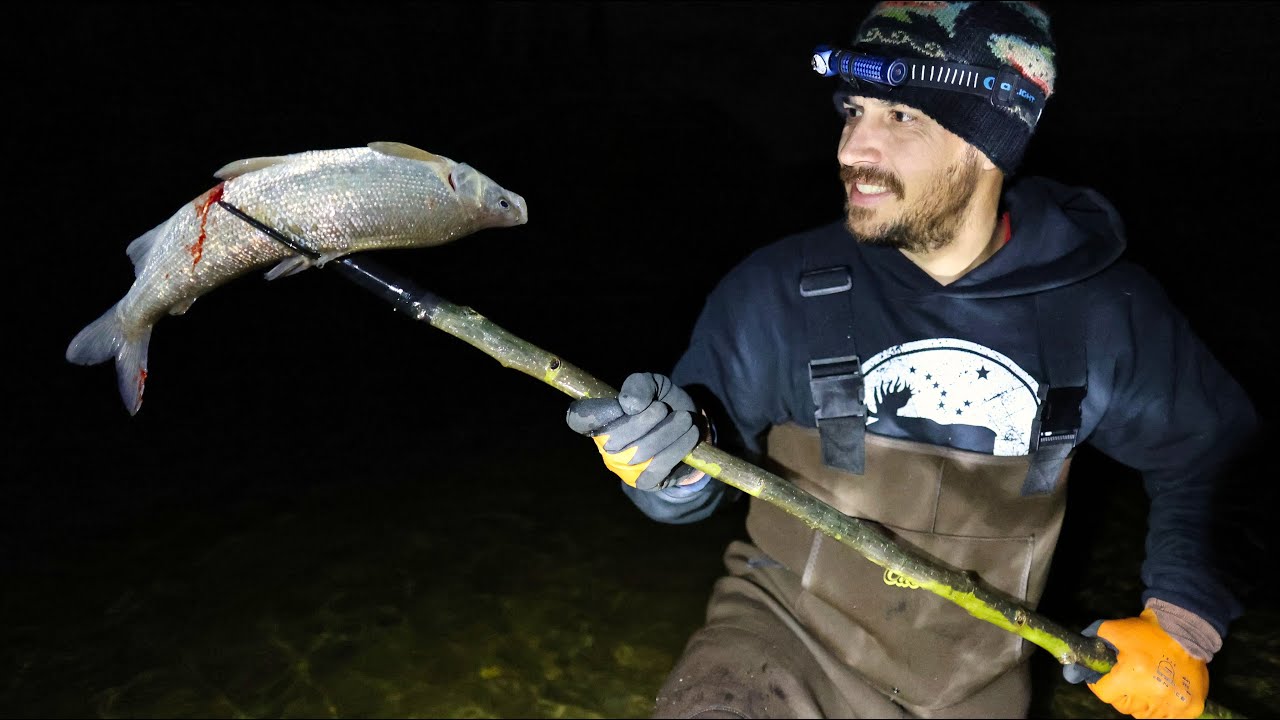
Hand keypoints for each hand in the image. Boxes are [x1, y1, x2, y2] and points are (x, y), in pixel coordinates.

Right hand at [566, 372, 703, 490]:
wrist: (690, 429)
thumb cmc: (663, 404)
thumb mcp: (653, 385)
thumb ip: (638, 385)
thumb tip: (629, 406)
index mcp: (599, 420)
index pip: (578, 419)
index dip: (596, 413)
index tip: (622, 404)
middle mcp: (605, 447)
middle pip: (613, 437)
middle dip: (644, 421)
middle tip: (663, 409)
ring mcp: (623, 467)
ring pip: (640, 452)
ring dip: (668, 431)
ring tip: (685, 419)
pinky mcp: (644, 482)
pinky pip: (658, 467)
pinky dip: (677, 448)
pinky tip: (689, 434)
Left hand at [1062, 608, 1207, 718]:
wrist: (1185, 630)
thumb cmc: (1147, 631)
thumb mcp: (1112, 630)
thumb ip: (1090, 646)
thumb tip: (1069, 671)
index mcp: (1132, 674)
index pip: (1104, 693)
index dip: (1100, 684)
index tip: (1104, 678)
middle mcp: (1154, 692)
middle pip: (1123, 706)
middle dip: (1120, 693)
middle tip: (1127, 679)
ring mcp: (1174, 703)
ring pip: (1144, 715)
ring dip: (1140, 703)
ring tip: (1145, 684)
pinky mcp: (1191, 709)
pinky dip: (1161, 711)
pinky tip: (1160, 695)